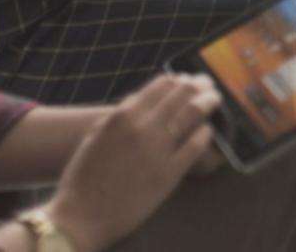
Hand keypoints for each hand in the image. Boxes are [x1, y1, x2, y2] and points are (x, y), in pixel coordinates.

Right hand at [46, 73, 221, 251]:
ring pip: (193, 113)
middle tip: (208, 85)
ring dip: (208, 102)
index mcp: (123, 115)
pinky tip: (206, 132)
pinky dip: (204, 134)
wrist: (80, 216)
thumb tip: (141, 100)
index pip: (162, 84)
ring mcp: (157, 150)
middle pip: (182, 94)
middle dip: (199, 85)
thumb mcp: (96, 135)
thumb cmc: (82, 176)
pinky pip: (195, 146)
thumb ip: (120, 115)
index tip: (188, 80)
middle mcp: (142, 127)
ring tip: (215, 100)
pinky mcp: (168, 174)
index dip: (179, 80)